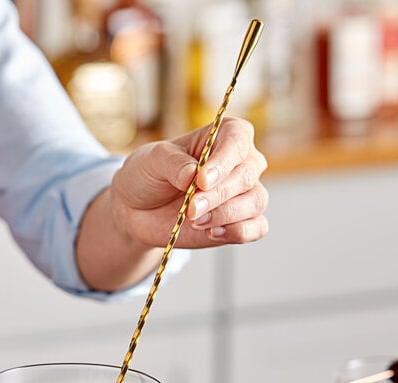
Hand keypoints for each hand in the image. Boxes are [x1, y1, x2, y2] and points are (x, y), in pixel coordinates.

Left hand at [110, 116, 268, 248]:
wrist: (140, 210)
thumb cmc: (150, 175)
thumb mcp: (152, 160)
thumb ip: (173, 163)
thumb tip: (193, 174)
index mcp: (226, 135)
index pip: (238, 141)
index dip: (223, 162)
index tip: (201, 180)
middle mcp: (243, 162)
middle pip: (247, 176)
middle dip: (218, 195)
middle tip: (191, 208)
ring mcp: (245, 193)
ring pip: (255, 202)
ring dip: (224, 215)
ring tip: (194, 221)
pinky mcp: (242, 221)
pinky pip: (257, 227)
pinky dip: (237, 232)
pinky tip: (211, 232)